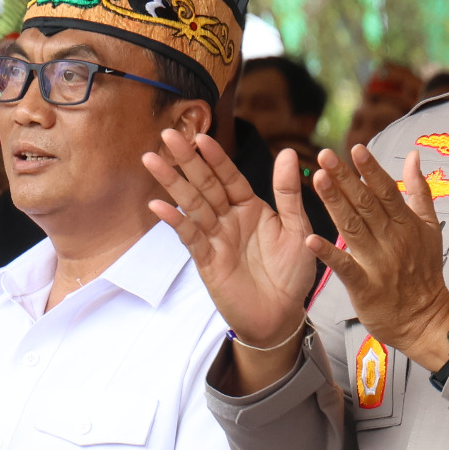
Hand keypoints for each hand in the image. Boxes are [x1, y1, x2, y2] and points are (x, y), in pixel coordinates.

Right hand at [145, 128, 324, 354]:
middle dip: (187, 160)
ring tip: (152, 159)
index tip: (202, 136)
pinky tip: (158, 206)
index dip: (216, 158)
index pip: (229, 177)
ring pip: (191, 205)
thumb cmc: (292, 272)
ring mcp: (215, 238)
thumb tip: (287, 151)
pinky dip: (174, 221)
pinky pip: (189, 237)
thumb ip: (288, 192)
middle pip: (205, 184)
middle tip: (168, 134)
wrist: (282, 315)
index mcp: (251, 207)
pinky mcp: (206, 260)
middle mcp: (229, 218)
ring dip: (171, 183)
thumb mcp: (296, 228)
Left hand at [311, 143, 448, 369]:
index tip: (355, 149)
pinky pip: (345, 267)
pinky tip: (312, 239)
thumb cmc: (424, 272)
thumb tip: (412, 156)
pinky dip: (329, 254)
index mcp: (406, 224)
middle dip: (345, 178)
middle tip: (326, 156)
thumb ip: (419, 190)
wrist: (425, 319)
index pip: (387, 191)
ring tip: (318, 180)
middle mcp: (392, 240)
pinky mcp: (364, 287)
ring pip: (353, 227)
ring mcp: (377, 263)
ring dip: (334, 203)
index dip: (371, 170)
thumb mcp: (429, 227)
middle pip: (365, 204)